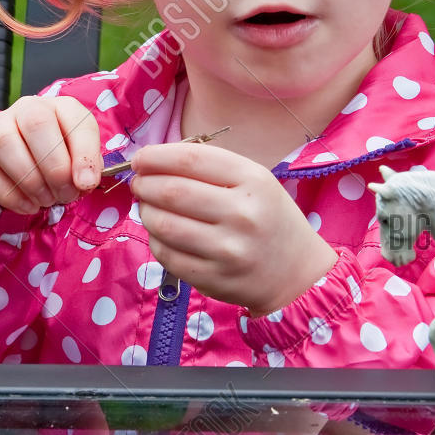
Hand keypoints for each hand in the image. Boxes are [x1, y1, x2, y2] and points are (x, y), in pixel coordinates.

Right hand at [0, 94, 102, 215]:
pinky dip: (5, 194)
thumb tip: (84, 182)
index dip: (83, 154)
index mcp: (60, 108)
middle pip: (35, 124)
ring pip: (3, 142)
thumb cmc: (60, 160)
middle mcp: (26, 108)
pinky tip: (25, 205)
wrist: (27, 160)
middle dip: (53, 168)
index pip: (75, 121)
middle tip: (63, 195)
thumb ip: (88, 168)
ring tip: (44, 200)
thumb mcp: (82, 160)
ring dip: (27, 180)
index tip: (86, 183)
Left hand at [128, 142, 336, 314]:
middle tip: (139, 183)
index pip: (191, 159)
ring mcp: (228, 250)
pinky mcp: (214, 278)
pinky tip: (160, 232)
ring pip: (164, 225)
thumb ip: (210, 168)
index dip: (156, 156)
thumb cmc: (268, 217)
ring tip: (148, 207)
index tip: (141, 158)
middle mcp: (243, 214)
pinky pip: (167, 255)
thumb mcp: (254, 180)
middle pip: (172, 192)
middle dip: (145, 184)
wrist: (296, 272)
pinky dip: (155, 240)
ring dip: (146, 212)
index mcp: (254, 180)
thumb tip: (152, 163)